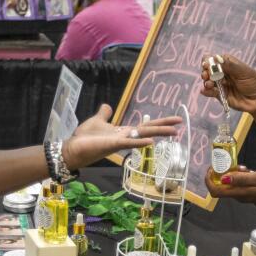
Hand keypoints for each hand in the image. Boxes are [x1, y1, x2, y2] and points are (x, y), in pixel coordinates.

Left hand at [63, 104, 181, 168]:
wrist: (73, 149)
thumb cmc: (85, 138)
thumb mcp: (96, 121)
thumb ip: (104, 114)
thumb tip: (107, 106)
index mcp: (124, 132)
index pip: (146, 126)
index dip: (160, 122)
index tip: (176, 119)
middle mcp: (126, 137)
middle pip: (149, 130)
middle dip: (165, 126)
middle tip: (181, 123)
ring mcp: (120, 142)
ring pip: (143, 136)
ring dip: (158, 133)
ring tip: (174, 132)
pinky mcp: (113, 145)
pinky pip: (129, 143)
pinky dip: (139, 142)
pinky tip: (151, 141)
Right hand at [199, 55, 255, 113]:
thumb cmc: (255, 83)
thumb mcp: (244, 73)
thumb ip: (230, 66)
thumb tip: (216, 57)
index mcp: (229, 65)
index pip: (215, 60)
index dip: (209, 61)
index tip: (206, 63)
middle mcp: (224, 74)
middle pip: (209, 70)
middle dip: (206, 71)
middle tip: (206, 74)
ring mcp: (221, 84)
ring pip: (209, 81)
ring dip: (206, 81)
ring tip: (209, 84)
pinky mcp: (220, 95)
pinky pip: (210, 92)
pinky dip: (206, 91)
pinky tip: (205, 91)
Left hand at [207, 166, 255, 209]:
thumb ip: (241, 179)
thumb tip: (223, 179)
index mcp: (239, 193)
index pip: (215, 191)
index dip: (209, 180)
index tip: (212, 168)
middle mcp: (239, 196)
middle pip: (220, 186)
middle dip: (221, 173)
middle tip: (230, 163)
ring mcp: (244, 195)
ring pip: (230, 184)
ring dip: (232, 173)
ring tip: (243, 167)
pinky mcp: (250, 192)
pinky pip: (238, 183)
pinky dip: (239, 175)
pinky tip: (249, 170)